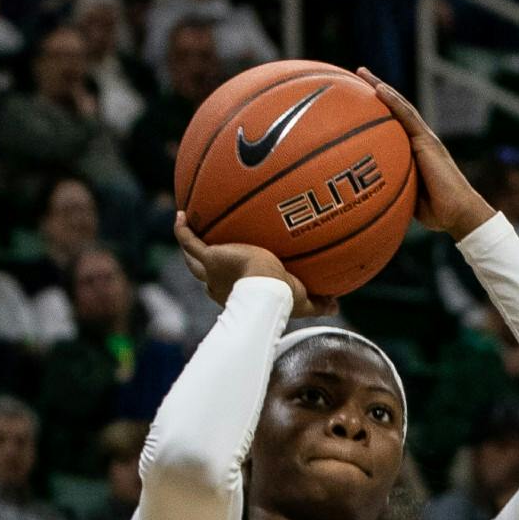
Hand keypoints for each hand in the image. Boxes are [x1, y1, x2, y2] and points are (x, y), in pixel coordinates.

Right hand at [174, 214, 337, 316]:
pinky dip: (183, 229)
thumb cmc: (284, 300)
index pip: (230, 288)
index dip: (230, 281)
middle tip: (206, 253)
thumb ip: (319, 303)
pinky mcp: (210, 257)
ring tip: (186, 226)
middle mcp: (219, 285)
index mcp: (238, 295)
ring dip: (188, 243)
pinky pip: (189, 240)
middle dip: (203, 264)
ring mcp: (212, 271)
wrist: (267, 291)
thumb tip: (336, 306)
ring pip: (191, 258)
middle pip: (205, 274)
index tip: (235, 272)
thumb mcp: (304, 301)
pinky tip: (181, 214)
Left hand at [357, 68, 494, 239]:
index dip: (377, 110)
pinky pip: (407, 116)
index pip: (393, 125)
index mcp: (413, 152)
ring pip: (400, 106)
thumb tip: (368, 194)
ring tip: (362, 72)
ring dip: (380, 88)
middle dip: (376, 90)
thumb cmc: (437, 212)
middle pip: (394, 110)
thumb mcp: (407, 197)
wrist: (458, 213)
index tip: (358, 98)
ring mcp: (424, 138)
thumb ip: (393, 188)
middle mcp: (418, 140)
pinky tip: (378, 89)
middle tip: (358, 75)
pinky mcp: (427, 141)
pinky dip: (392, 101)